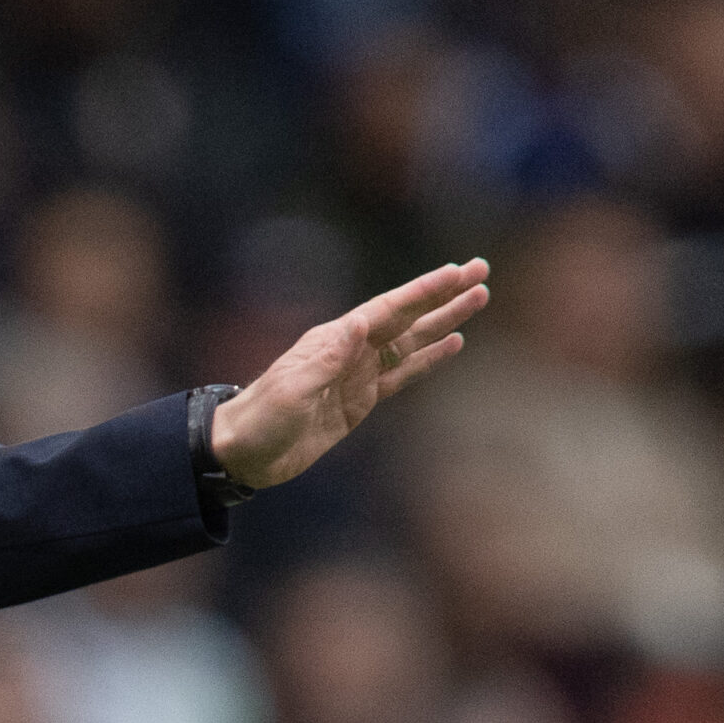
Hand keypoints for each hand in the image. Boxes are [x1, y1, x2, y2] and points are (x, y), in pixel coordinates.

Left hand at [211, 258, 490, 488]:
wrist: (242, 451)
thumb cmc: (261, 419)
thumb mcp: (291, 391)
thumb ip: (327, 360)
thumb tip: (362, 323)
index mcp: (333, 341)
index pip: (389, 309)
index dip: (425, 290)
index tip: (457, 271)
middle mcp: (349, 350)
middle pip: (407, 316)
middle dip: (444, 295)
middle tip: (481, 270)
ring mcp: (357, 374)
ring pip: (412, 341)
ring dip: (445, 320)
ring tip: (478, 299)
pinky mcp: (360, 400)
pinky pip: (403, 373)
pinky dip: (429, 358)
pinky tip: (453, 344)